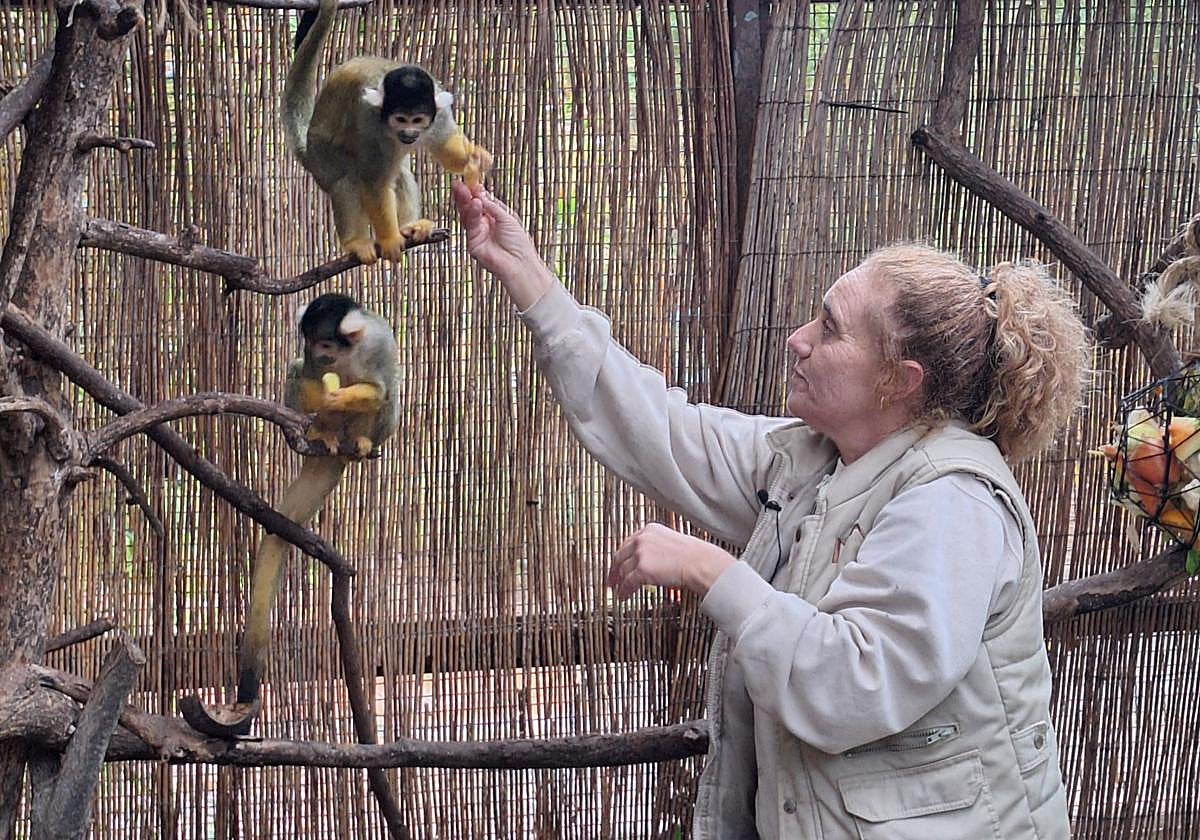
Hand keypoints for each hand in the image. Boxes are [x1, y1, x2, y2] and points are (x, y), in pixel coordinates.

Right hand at [451, 181, 553, 308]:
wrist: (519, 263)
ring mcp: (478, 233)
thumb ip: (492, 205)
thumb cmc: (519, 243)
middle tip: (458, 184)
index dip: (476, 191)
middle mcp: (485, 224)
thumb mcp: (507, 217)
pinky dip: (471, 214)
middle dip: (465, 195)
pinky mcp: (473, 243)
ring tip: (463, 191)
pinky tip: (474, 205)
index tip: (470, 181)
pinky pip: (470, 226)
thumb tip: (479, 193)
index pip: (482, 201)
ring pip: (467, 215)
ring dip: (465, 202)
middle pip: (471, 207)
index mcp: (495, 216)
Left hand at [607, 523, 735, 599]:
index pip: (628, 543)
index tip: (618, 564)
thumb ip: (656, 547)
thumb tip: (648, 560)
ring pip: (623, 571)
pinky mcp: (642, 569)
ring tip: (618, 590)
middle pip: (620, 556)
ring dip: (619, 583)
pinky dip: (623, 591)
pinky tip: (623, 596)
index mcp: (649, 530)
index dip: (621, 556)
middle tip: (611, 579)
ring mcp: (641, 554)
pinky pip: (627, 583)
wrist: (700, 563)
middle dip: (614, 570)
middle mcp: (642, 539)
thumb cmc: (693, 556)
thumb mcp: (670, 542)